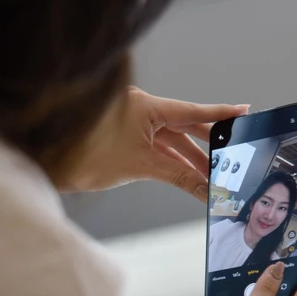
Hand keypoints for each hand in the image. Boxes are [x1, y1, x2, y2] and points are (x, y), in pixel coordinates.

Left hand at [60, 87, 248, 201]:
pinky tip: (192, 175)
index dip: (220, 113)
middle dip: (209, 144)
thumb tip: (206, 190)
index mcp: (145, 105)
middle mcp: (141, 110)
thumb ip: (179, 176)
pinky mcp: (128, 139)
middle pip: (185, 124)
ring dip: (193, 158)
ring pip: (173, 140)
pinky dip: (175, 162)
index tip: (244, 112)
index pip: (191, 109)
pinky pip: (159, 148)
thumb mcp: (141, 167)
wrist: (52, 165)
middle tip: (233, 155)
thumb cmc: (86, 157)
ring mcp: (135, 124)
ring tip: (214, 176)